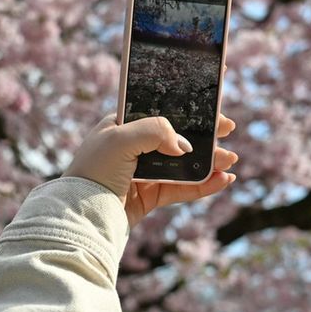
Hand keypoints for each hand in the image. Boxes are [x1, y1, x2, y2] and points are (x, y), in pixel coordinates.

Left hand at [63, 113, 238, 228]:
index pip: (160, 108)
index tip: (211, 96)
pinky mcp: (149, 196)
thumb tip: (184, 146)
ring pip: (184, 164)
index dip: (186, 103)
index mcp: (123, 125)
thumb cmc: (92, 171)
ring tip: (230, 160)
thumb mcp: (120, 139)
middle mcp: (134, 147)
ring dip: (209, 161)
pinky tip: (222, 180)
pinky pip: (182, 189)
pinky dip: (203, 185)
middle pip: (177, 136)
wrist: (80, 215)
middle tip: (228, 127)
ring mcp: (143, 172)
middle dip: (205, 133)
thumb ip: (155, 131)